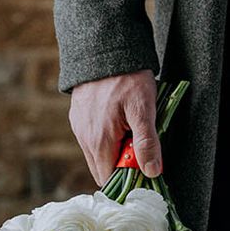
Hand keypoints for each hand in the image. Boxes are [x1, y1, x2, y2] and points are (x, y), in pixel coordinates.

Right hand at [68, 69, 161, 187]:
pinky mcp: (78, 118)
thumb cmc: (127, 78)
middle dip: (122, 168)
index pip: (109, 180)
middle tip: (141, 152)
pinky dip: (107, 141)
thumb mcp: (143, 109)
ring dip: (115, 153)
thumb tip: (151, 172)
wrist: (105, 49)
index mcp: (99, 142)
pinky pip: (92, 141)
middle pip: (103, 170)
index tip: (144, 171)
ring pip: (97, 156)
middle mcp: (84, 139)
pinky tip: (120, 125)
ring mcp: (79, 128)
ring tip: (132, 135)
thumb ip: (146, 143)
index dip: (128, 181)